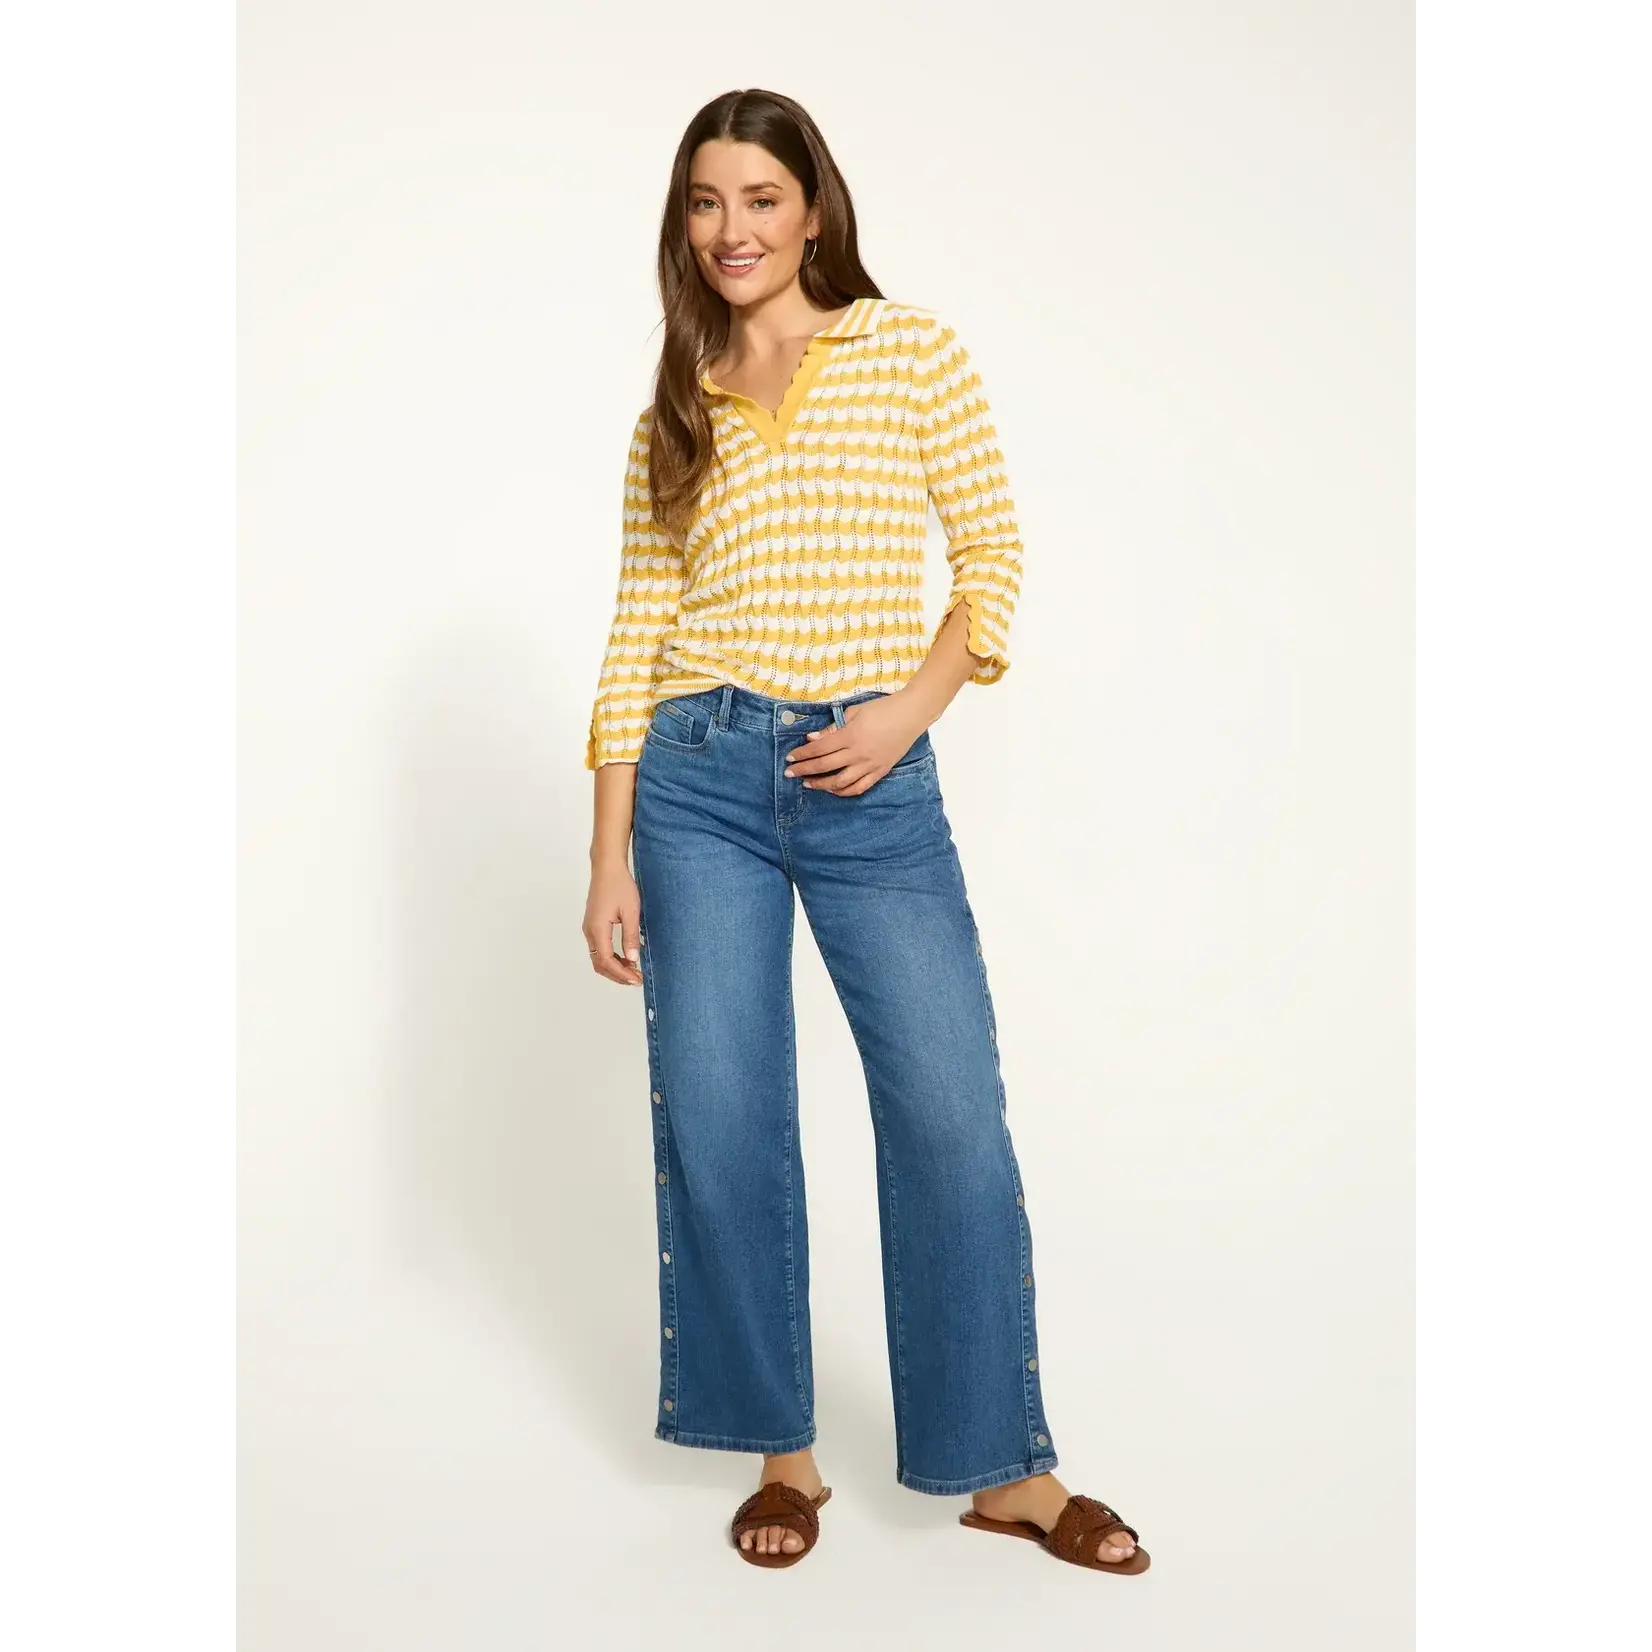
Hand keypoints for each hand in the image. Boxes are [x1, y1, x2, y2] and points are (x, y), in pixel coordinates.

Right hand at [583, 862, 643, 984]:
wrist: (607, 868)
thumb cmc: (619, 885)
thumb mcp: (630, 912)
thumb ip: (630, 936)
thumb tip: (633, 959)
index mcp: (597, 929)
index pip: (607, 961)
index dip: (621, 973)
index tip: (636, 979)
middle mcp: (589, 931)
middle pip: (599, 963)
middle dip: (617, 975)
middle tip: (636, 979)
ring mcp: (589, 928)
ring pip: (598, 957)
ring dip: (614, 967)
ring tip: (633, 970)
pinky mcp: (593, 924)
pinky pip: (599, 948)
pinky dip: (611, 957)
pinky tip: (626, 956)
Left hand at [782, 694, 929, 795]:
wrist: (912, 714)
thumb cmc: (883, 708)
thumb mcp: (855, 712)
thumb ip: (833, 727)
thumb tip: (813, 739)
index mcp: (850, 736)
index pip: (819, 749)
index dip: (802, 754)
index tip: (789, 758)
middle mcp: (858, 753)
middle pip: (825, 766)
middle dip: (804, 770)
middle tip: (790, 773)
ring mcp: (870, 765)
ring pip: (840, 782)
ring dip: (821, 785)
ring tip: (808, 784)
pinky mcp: (880, 771)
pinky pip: (860, 787)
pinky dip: (844, 792)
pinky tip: (833, 790)